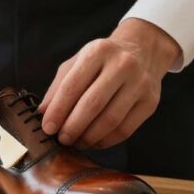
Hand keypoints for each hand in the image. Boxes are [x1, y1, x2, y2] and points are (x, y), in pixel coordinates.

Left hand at [38, 19, 180, 148]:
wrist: (143, 50)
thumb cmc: (103, 60)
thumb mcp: (77, 62)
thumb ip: (58, 86)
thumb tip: (42, 114)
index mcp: (98, 51)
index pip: (72, 85)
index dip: (58, 110)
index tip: (47, 128)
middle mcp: (122, 65)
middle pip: (92, 104)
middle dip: (73, 127)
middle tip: (62, 139)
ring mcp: (140, 83)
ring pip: (110, 120)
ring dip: (89, 137)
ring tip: (76, 143)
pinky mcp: (151, 101)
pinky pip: (126, 129)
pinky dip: (106, 141)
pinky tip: (94, 142)